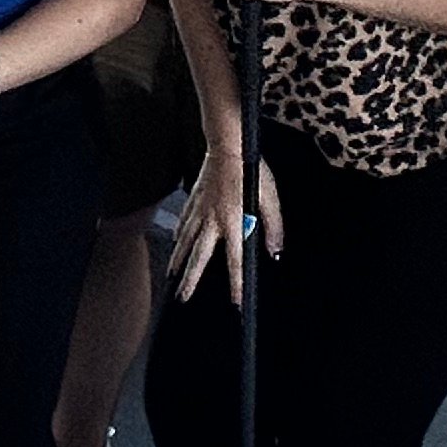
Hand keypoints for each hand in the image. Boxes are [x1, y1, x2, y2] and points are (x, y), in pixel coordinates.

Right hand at [168, 139, 283, 300]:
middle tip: (183, 297)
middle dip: (190, 279)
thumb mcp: (269, 198)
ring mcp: (200, 210)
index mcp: (232, 222)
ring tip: (172, 275)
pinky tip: (176, 242)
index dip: (235, 283)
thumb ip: (273, 226)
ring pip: (185, 241)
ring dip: (179, 260)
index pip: (234, 260)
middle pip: (199, 257)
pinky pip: (183, 222)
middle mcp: (212, 220)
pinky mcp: (194, 199)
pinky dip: (179, 236)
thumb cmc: (250, 168)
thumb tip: (274, 251)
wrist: (227, 144)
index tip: (235, 302)